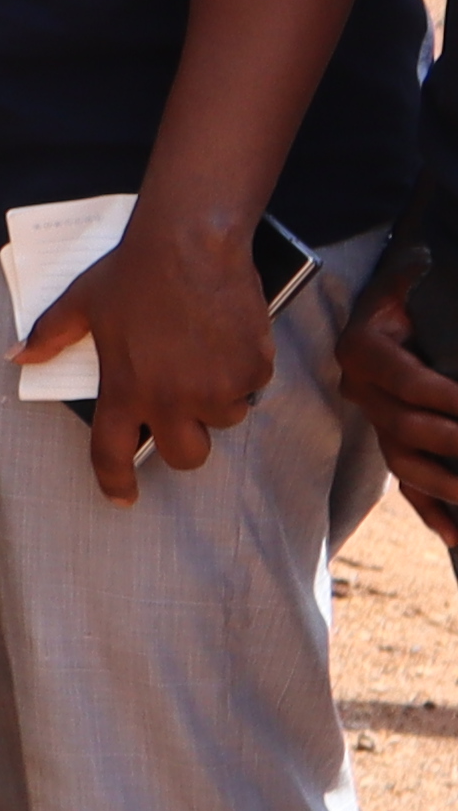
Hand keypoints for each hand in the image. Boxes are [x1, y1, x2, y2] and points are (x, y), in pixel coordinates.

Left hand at [21, 210, 274, 503]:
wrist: (191, 244)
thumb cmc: (132, 272)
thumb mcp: (82, 302)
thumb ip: (51, 335)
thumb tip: (19, 358)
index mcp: (125, 387)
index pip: (113, 450)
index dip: (115, 480)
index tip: (122, 498)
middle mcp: (171, 398)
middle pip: (186, 455)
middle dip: (187, 441)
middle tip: (183, 410)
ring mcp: (215, 388)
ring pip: (223, 419)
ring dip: (217, 398)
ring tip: (202, 353)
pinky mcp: (252, 372)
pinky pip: (251, 387)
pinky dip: (243, 371)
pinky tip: (227, 337)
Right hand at [339, 252, 457, 547]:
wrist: (385, 310)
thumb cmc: (407, 293)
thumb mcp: (407, 281)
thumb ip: (416, 278)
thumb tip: (426, 275)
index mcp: (362, 349)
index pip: (407, 381)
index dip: (446, 396)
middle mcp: (361, 389)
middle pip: (407, 427)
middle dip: (455, 443)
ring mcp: (374, 419)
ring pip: (404, 462)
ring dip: (445, 486)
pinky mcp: (389, 441)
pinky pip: (405, 483)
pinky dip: (430, 510)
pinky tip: (457, 535)